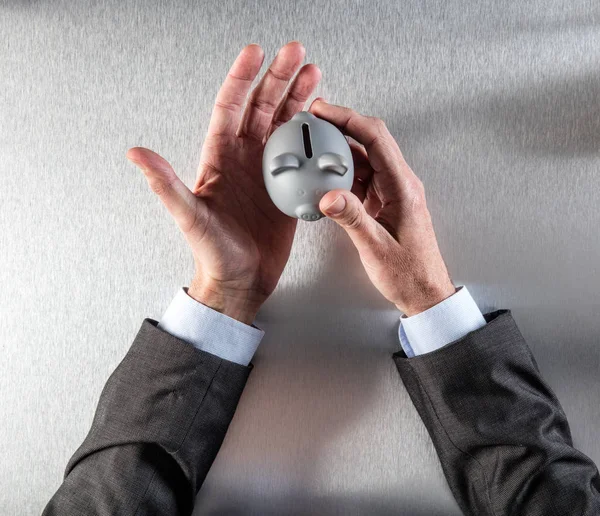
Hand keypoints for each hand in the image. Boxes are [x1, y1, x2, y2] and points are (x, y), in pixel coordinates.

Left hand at [127, 42, 320, 323]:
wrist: (240, 280)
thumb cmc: (213, 254)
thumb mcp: (188, 218)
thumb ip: (166, 185)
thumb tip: (136, 153)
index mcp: (220, 160)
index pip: (230, 108)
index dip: (241, 79)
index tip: (254, 53)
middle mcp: (243, 160)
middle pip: (262, 107)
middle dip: (278, 78)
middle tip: (295, 53)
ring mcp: (267, 171)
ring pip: (284, 125)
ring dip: (298, 98)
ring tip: (313, 74)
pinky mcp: (287, 187)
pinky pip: (302, 153)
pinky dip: (312, 133)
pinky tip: (321, 119)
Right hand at [309, 100, 454, 315]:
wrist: (424, 293)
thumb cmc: (409, 274)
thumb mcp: (376, 248)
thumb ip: (352, 219)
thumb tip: (329, 195)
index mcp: (403, 188)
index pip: (376, 139)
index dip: (349, 119)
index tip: (324, 111)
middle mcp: (400, 184)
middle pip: (370, 141)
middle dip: (341, 127)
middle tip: (313, 122)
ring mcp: (392, 192)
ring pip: (364, 159)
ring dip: (339, 152)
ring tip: (313, 148)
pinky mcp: (384, 202)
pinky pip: (362, 178)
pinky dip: (342, 174)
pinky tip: (325, 179)